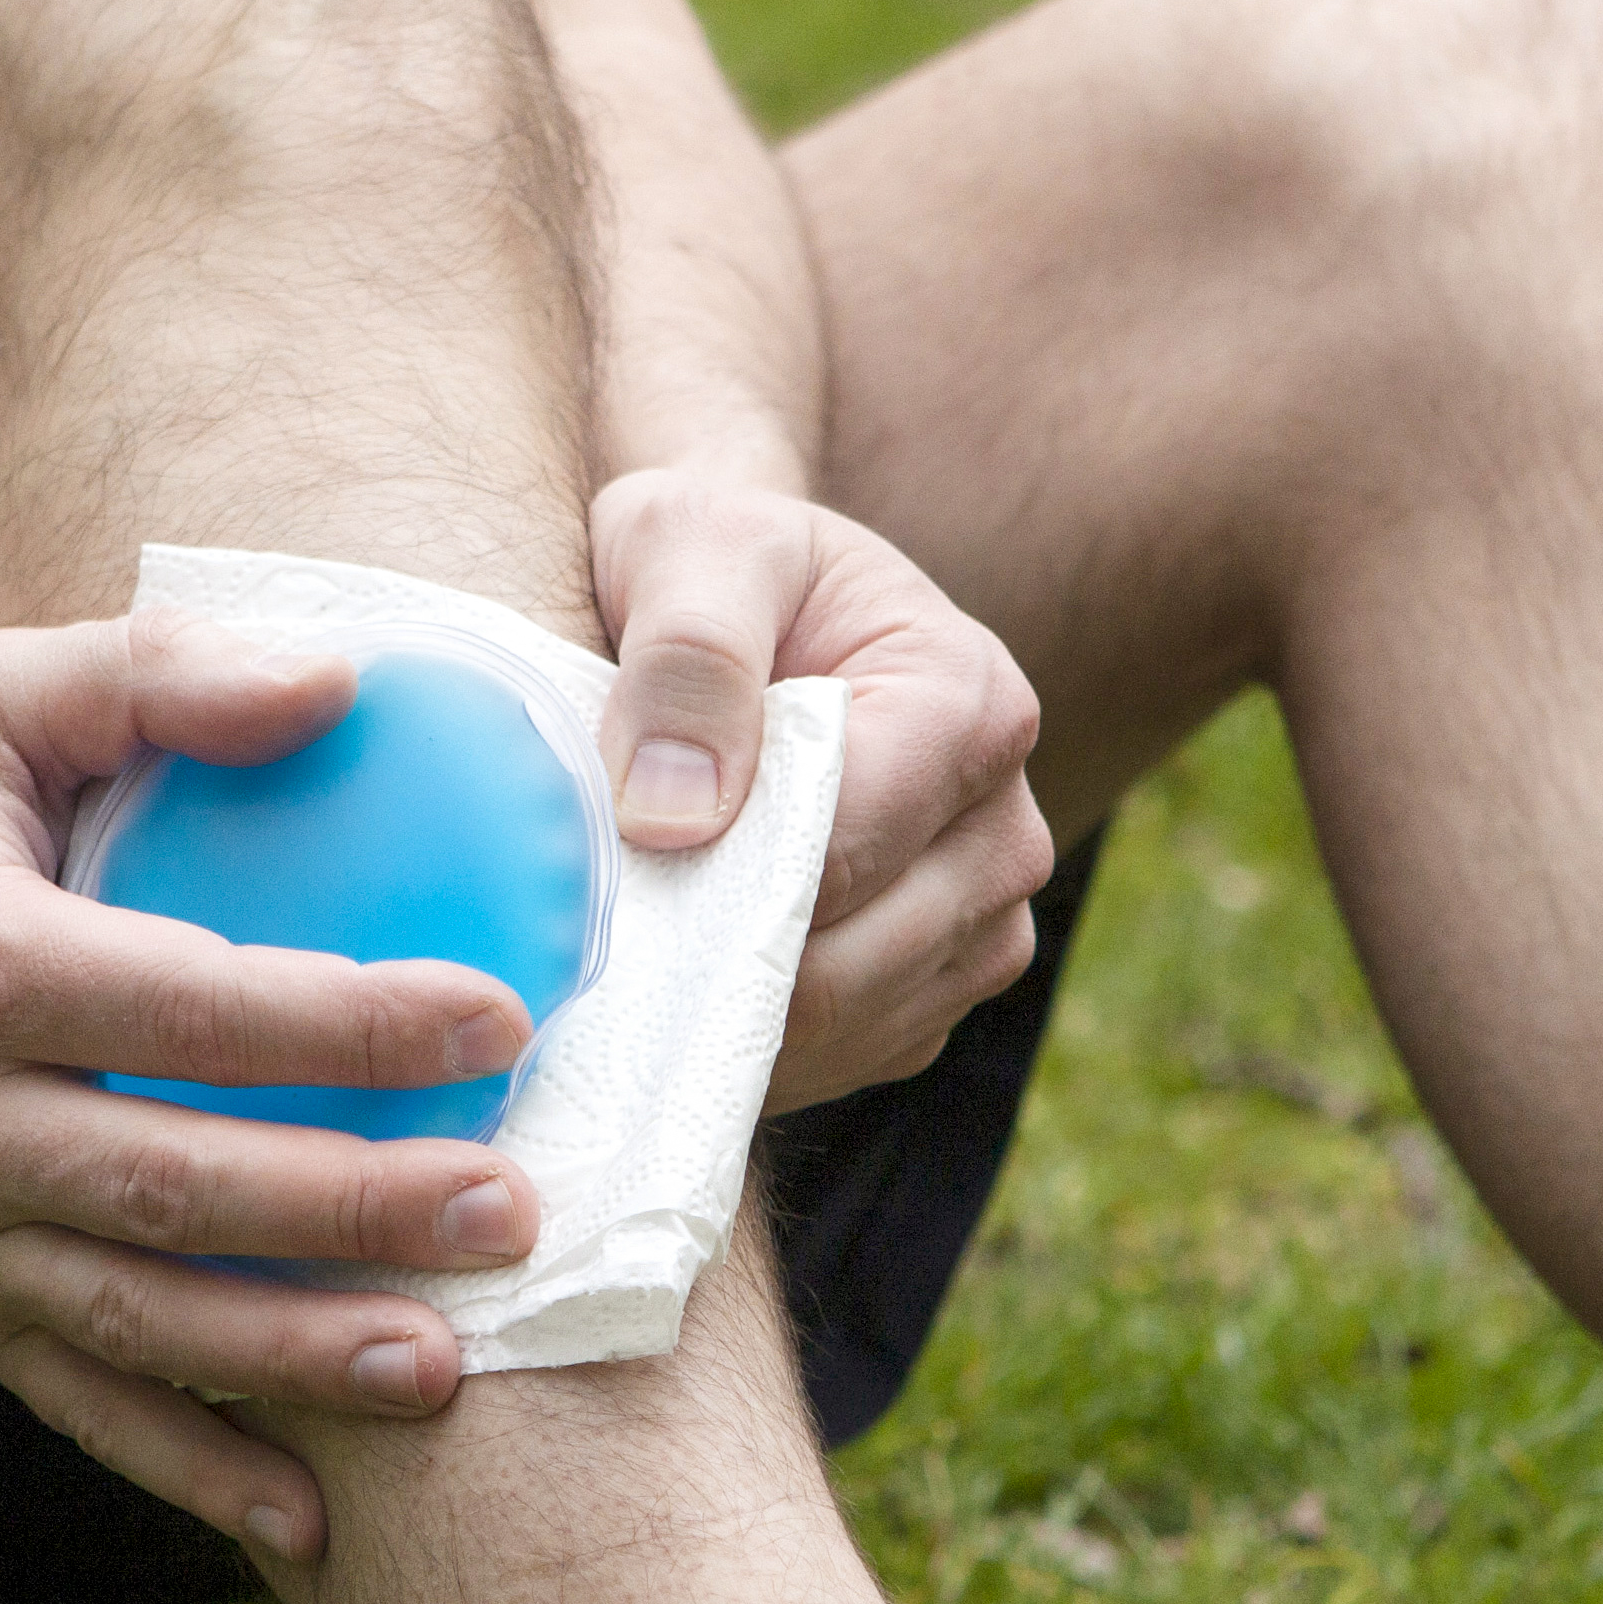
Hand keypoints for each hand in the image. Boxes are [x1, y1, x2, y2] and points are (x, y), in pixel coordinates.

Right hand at [0, 614, 548, 1561]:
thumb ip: (156, 681)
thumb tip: (343, 682)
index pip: (186, 1006)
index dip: (349, 1022)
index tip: (496, 1022)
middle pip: (175, 1182)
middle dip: (354, 1207)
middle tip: (510, 1208)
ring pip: (137, 1317)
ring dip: (294, 1355)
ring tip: (446, 1367)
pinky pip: (76, 1405)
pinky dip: (191, 1470)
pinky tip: (314, 1521)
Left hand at [588, 471, 1055, 1112]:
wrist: (743, 601)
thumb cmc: (714, 562)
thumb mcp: (692, 545)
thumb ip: (688, 659)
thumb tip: (674, 820)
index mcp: (972, 707)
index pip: (843, 852)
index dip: (716, 880)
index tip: (609, 872)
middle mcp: (1005, 830)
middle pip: (848, 964)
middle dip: (713, 959)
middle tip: (597, 928)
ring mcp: (985, 922)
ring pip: (846, 1027)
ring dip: (727, 1013)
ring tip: (638, 945)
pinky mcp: (937, 988)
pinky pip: (845, 1058)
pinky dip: (754, 1043)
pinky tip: (686, 977)